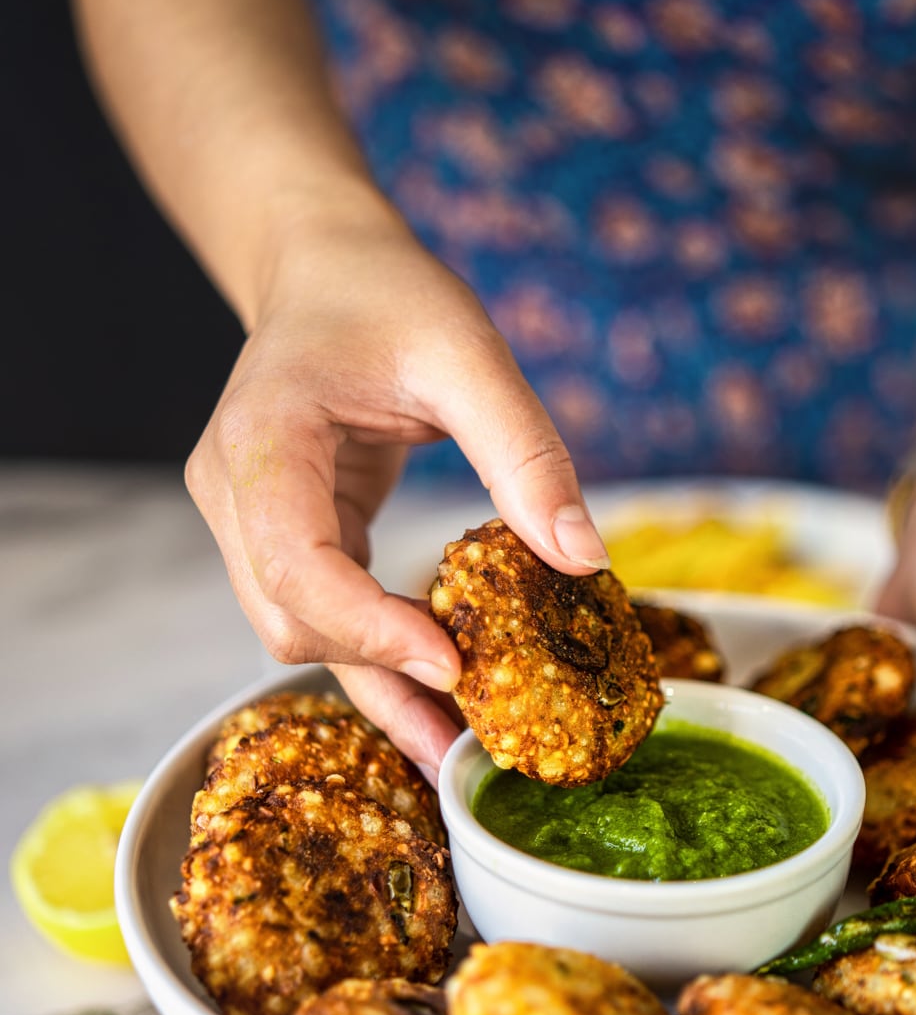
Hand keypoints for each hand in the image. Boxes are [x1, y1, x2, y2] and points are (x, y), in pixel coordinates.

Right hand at [185, 202, 606, 772]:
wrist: (324, 267)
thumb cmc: (385, 293)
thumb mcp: (467, 353)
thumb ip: (524, 452)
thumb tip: (583, 558)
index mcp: (261, 441)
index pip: (295, 566)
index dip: (370, 629)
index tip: (456, 665)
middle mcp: (232, 493)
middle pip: (289, 622)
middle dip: (382, 678)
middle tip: (479, 731)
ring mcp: (247, 523)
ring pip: (299, 635)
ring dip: (380, 687)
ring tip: (463, 747)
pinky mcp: (283, 540)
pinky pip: (325, 615)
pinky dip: (380, 657)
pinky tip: (443, 697)